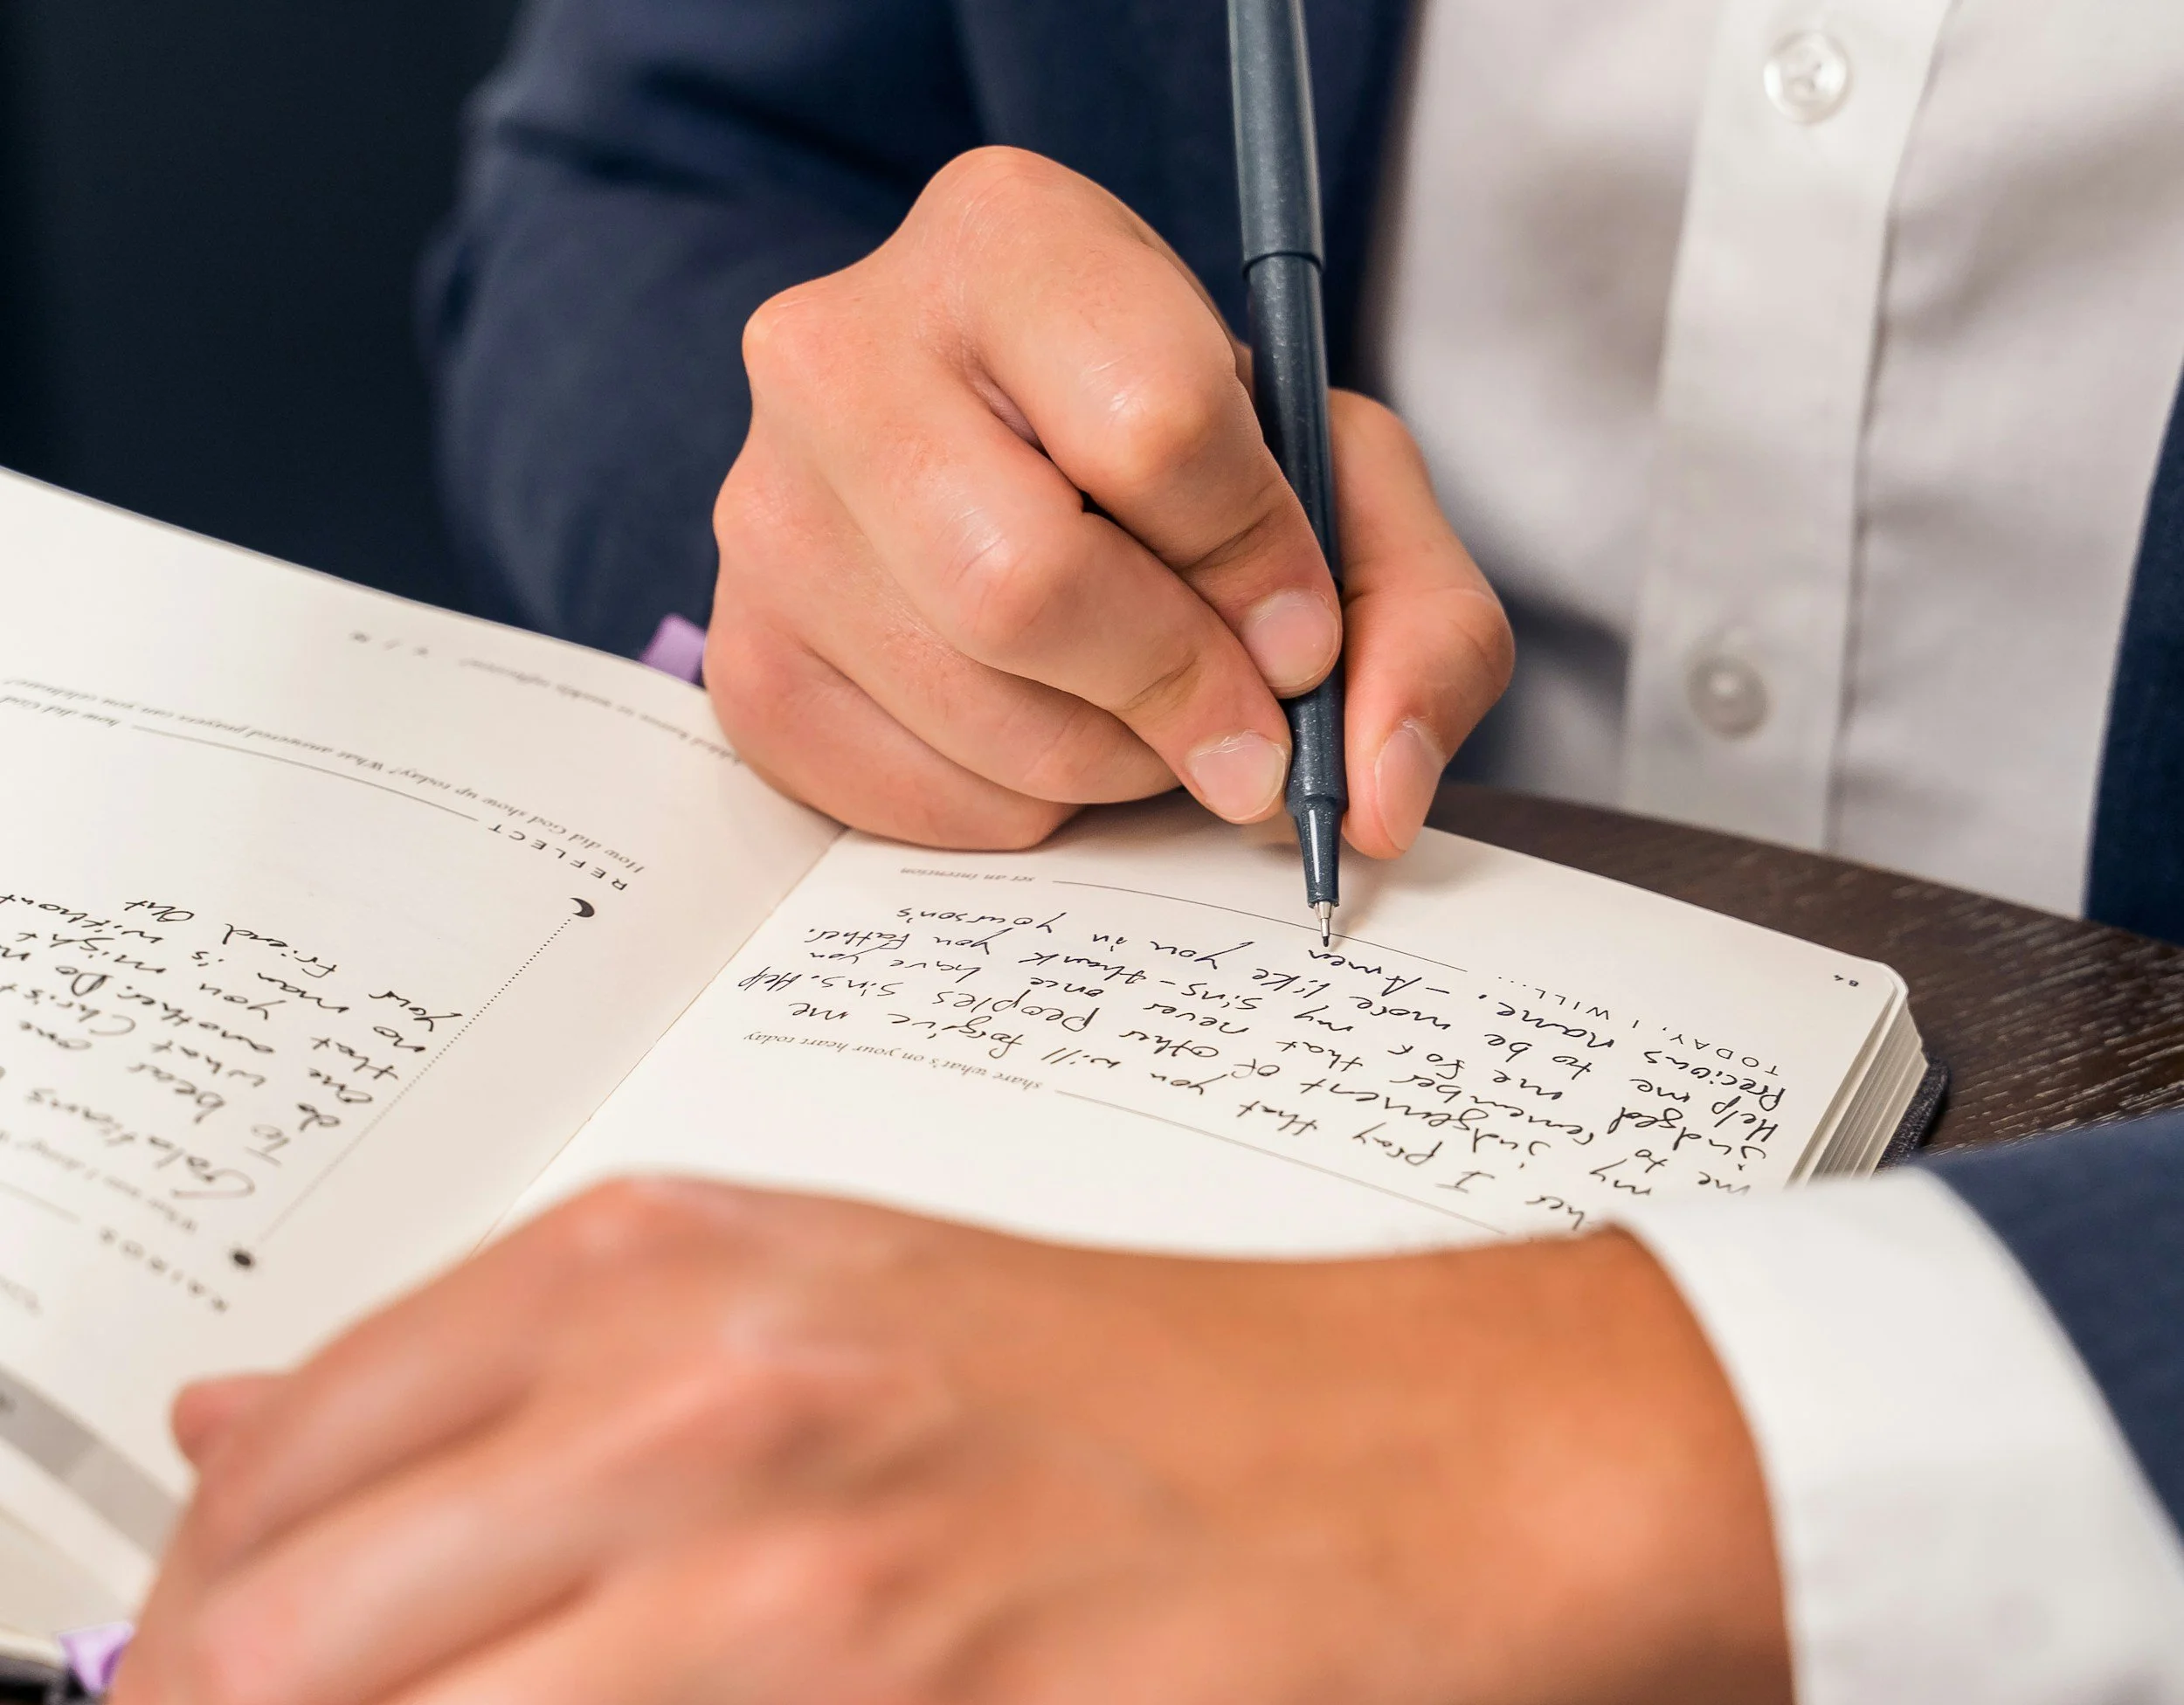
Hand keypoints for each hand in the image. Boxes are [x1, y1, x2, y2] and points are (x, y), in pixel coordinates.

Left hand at [83, 1181, 1788, 1704]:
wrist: (1416, 1469)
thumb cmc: (1126, 1395)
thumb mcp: (793, 1285)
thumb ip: (502, 1367)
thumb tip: (232, 1427)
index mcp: (654, 1274)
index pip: (263, 1472)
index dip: (180, 1648)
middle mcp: (703, 1413)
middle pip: (262, 1672)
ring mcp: (811, 1607)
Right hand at [709, 148, 1511, 855]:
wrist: (1020, 471)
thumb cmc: (1187, 470)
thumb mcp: (1341, 490)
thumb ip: (1418, 621)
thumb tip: (1373, 801)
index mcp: (1008, 240)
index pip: (1153, 429)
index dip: (1258, 572)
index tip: (1299, 636)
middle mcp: (839, 353)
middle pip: (1026, 586)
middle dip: (1175, 694)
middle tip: (1240, 735)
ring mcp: (766, 514)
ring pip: (974, 710)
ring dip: (1111, 760)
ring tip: (1140, 711)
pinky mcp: (745, 661)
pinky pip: (912, 796)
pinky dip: (1022, 804)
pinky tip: (1047, 731)